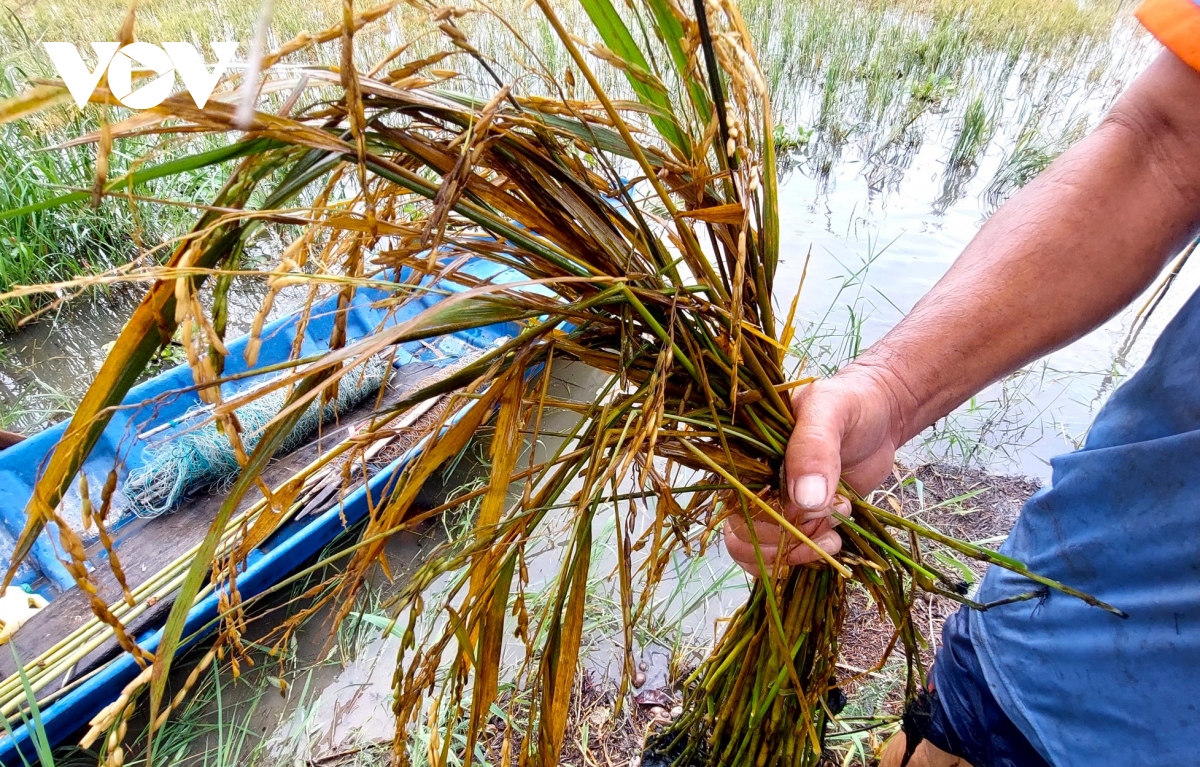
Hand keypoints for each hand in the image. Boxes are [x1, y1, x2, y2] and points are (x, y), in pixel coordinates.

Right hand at [724, 363, 909, 572]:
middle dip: (788, 539)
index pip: (734, 502)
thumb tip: (804, 502)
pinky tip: (832, 542)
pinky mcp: (801, 520)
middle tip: (827, 518)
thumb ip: (813, 449)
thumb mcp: (830, 410)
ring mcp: (777, 504)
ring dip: (798, 552)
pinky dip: (805, 560)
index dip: (768, 519)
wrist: (883, 413)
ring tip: (834, 529)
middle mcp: (755, 481)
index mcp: (747, 454)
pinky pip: (783, 556)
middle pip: (743, 535)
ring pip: (761, 552)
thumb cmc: (851, 401)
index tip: (811, 509)